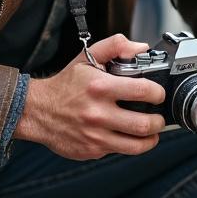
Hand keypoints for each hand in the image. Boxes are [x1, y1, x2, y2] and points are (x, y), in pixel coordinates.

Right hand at [14, 34, 166, 160]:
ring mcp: (95, 135)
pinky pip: (120, 151)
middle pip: (144, 124)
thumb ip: (115, 46)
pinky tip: (129, 136)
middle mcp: (98, 113)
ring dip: (151, 138)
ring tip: (152, 131)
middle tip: (159, 117)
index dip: (158, 93)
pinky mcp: (92, 151)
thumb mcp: (87, 58)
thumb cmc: (65, 85)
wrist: (37, 111)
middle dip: (159, 121)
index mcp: (100, 87)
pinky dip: (130, 145)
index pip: (142, 91)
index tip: (158, 94)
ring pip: (136, 145)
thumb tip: (141, 47)